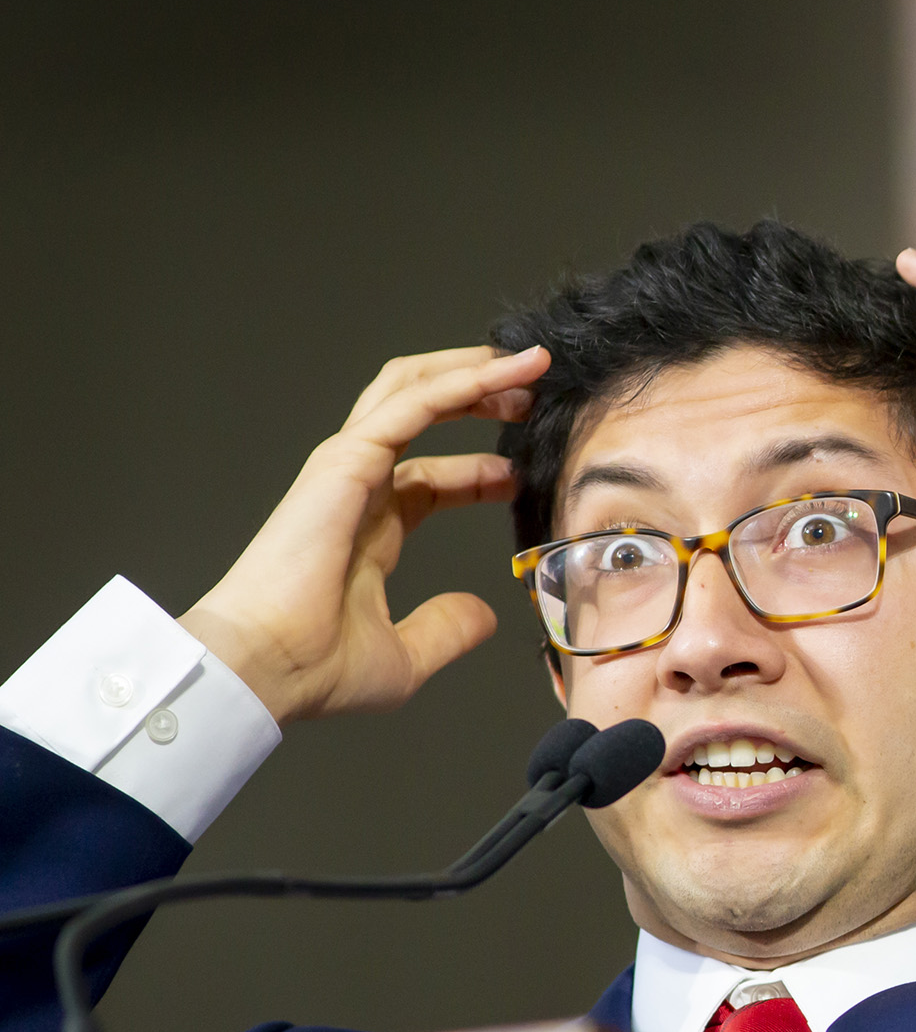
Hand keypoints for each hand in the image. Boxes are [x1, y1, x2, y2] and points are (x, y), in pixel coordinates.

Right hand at [177, 345, 550, 725]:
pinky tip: (504, 375)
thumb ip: (447, 630)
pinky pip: (412, 405)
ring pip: (413, 391)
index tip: (520, 474)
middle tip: (530, 393)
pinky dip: (460, 383)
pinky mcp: (347, 458)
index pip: (430, 481)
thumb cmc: (317, 668)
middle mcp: (359, 489)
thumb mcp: (406, 657)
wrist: (268, 668)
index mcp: (371, 530)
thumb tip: (485, 615)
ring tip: (529, 362)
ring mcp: (350, 468)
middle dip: (474, 397)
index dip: (476, 472)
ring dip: (472, 371)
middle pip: (419, 415)